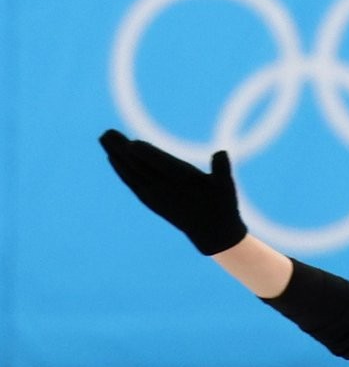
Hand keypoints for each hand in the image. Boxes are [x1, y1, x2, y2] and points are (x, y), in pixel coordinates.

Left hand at [99, 129, 247, 254]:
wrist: (213, 233)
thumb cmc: (222, 204)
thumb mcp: (227, 187)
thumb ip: (223, 169)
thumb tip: (222, 153)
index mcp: (184, 182)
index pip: (162, 167)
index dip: (147, 156)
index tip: (131, 144)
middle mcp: (166, 190)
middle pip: (140, 167)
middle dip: (122, 150)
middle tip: (106, 133)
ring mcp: (155, 196)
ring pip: (131, 173)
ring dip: (116, 156)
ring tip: (104, 138)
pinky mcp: (150, 200)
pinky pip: (131, 182)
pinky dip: (120, 170)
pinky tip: (112, 158)